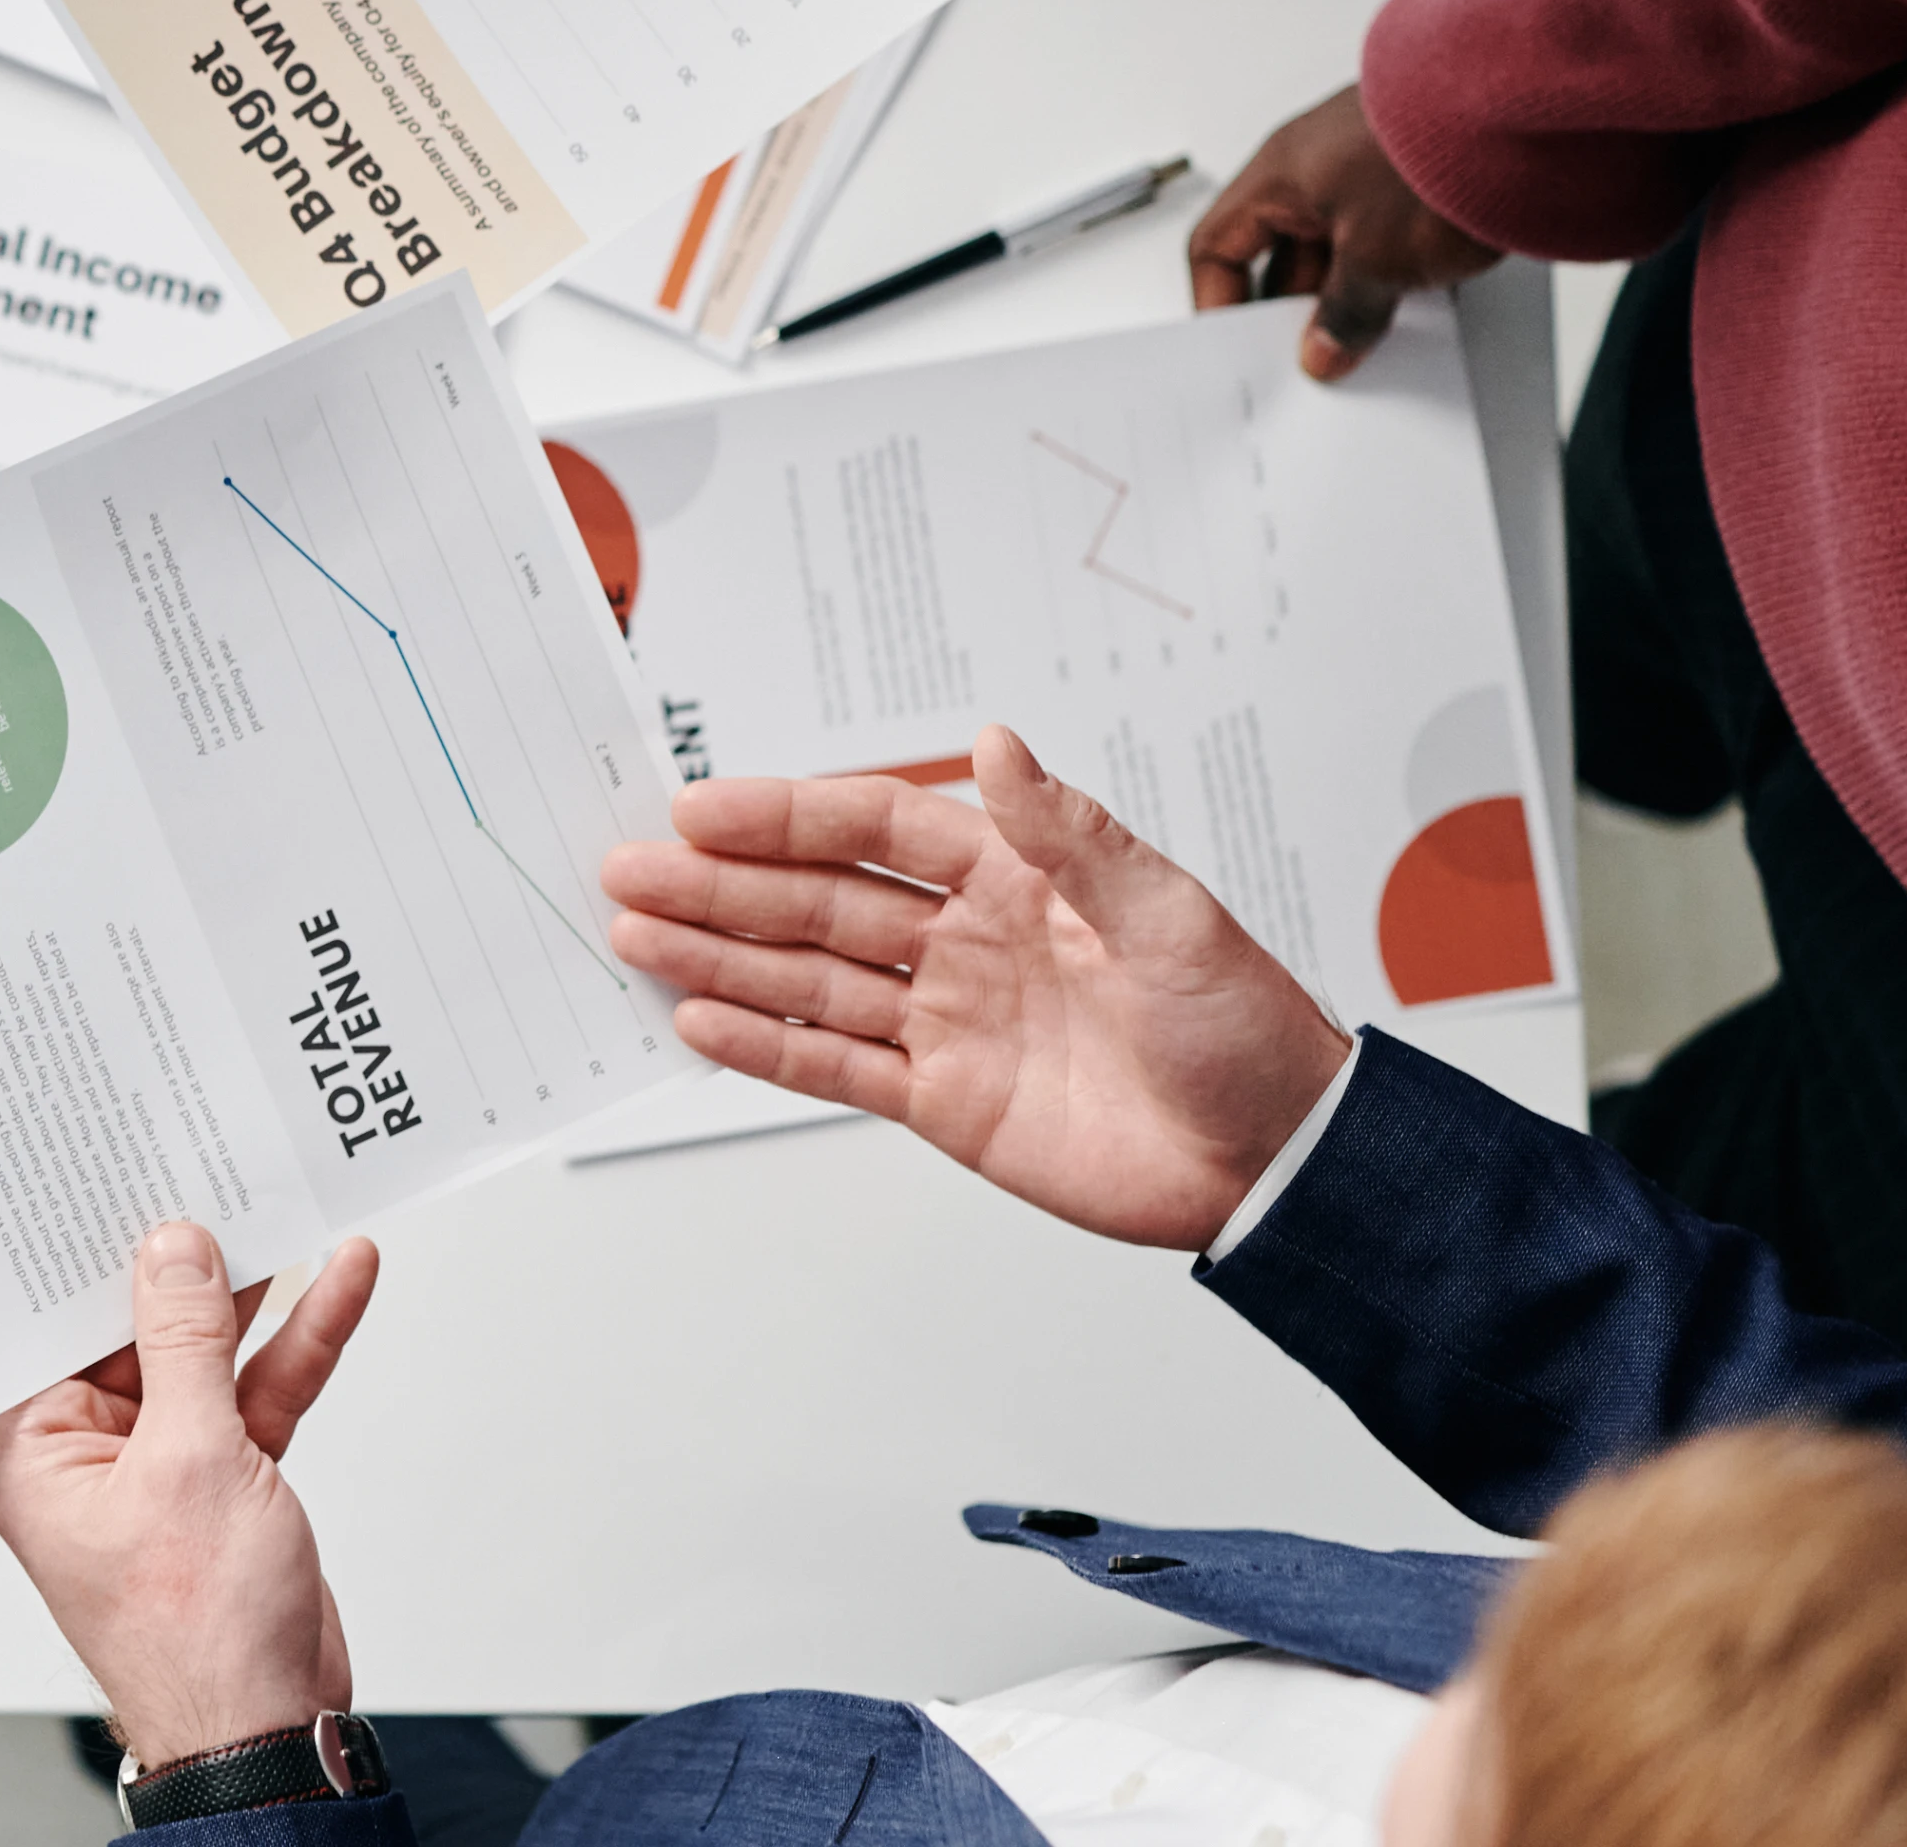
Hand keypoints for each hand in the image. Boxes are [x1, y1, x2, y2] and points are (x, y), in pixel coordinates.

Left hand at [0, 1221, 376, 1772]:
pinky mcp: (220, 1481)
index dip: (89, 1248)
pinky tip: (336, 1284)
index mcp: (32, 1449)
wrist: (265, 1730)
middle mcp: (83, 1451)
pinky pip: (255, 1394)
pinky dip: (296, 1345)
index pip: (53, 1320)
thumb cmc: (197, 1634)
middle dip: (184, 1261)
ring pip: (206, 1356)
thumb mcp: (190, 1460)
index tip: (117, 1175)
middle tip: (214, 1172)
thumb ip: (185, 1345)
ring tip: (290, 1209)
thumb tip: (173, 1252)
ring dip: (257, 1297)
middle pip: (136, 1327)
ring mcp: (157, 1465)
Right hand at [598, 727, 1351, 1250]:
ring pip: (809, 980)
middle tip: (628, 868)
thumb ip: (1071, 837)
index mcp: (1014, 877)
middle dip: (720, 885)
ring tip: (633, 937)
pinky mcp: (945, 1103)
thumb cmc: (1244, 1028)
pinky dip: (766, 1048)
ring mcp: (949, 1021)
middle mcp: (966, 941)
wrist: (1278, 1162)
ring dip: (720, 958)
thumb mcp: (1169, 918)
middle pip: (818, 902)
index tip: (701, 808)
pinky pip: (836, 1067)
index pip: (875, 828)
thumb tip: (1000, 744)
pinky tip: (700, 1021)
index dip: (786, 816)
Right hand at [1190, 83, 1500, 379]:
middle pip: (1282, 250)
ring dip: (1354, 289)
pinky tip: (1423, 295)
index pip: (1218, 245)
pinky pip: (1389, 231)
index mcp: (1278, 173)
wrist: (1529, 106)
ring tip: (1379, 326)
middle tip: (1319, 350)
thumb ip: (1342, 315)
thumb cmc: (1438, 153)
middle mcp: (1317, 161)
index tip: (1245, 348)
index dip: (1219, 301)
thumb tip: (1325, 346)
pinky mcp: (1421, 170)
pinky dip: (1397, 268)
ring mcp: (1371, 163)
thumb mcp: (1374, 262)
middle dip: (1299, 306)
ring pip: (1340, 243)